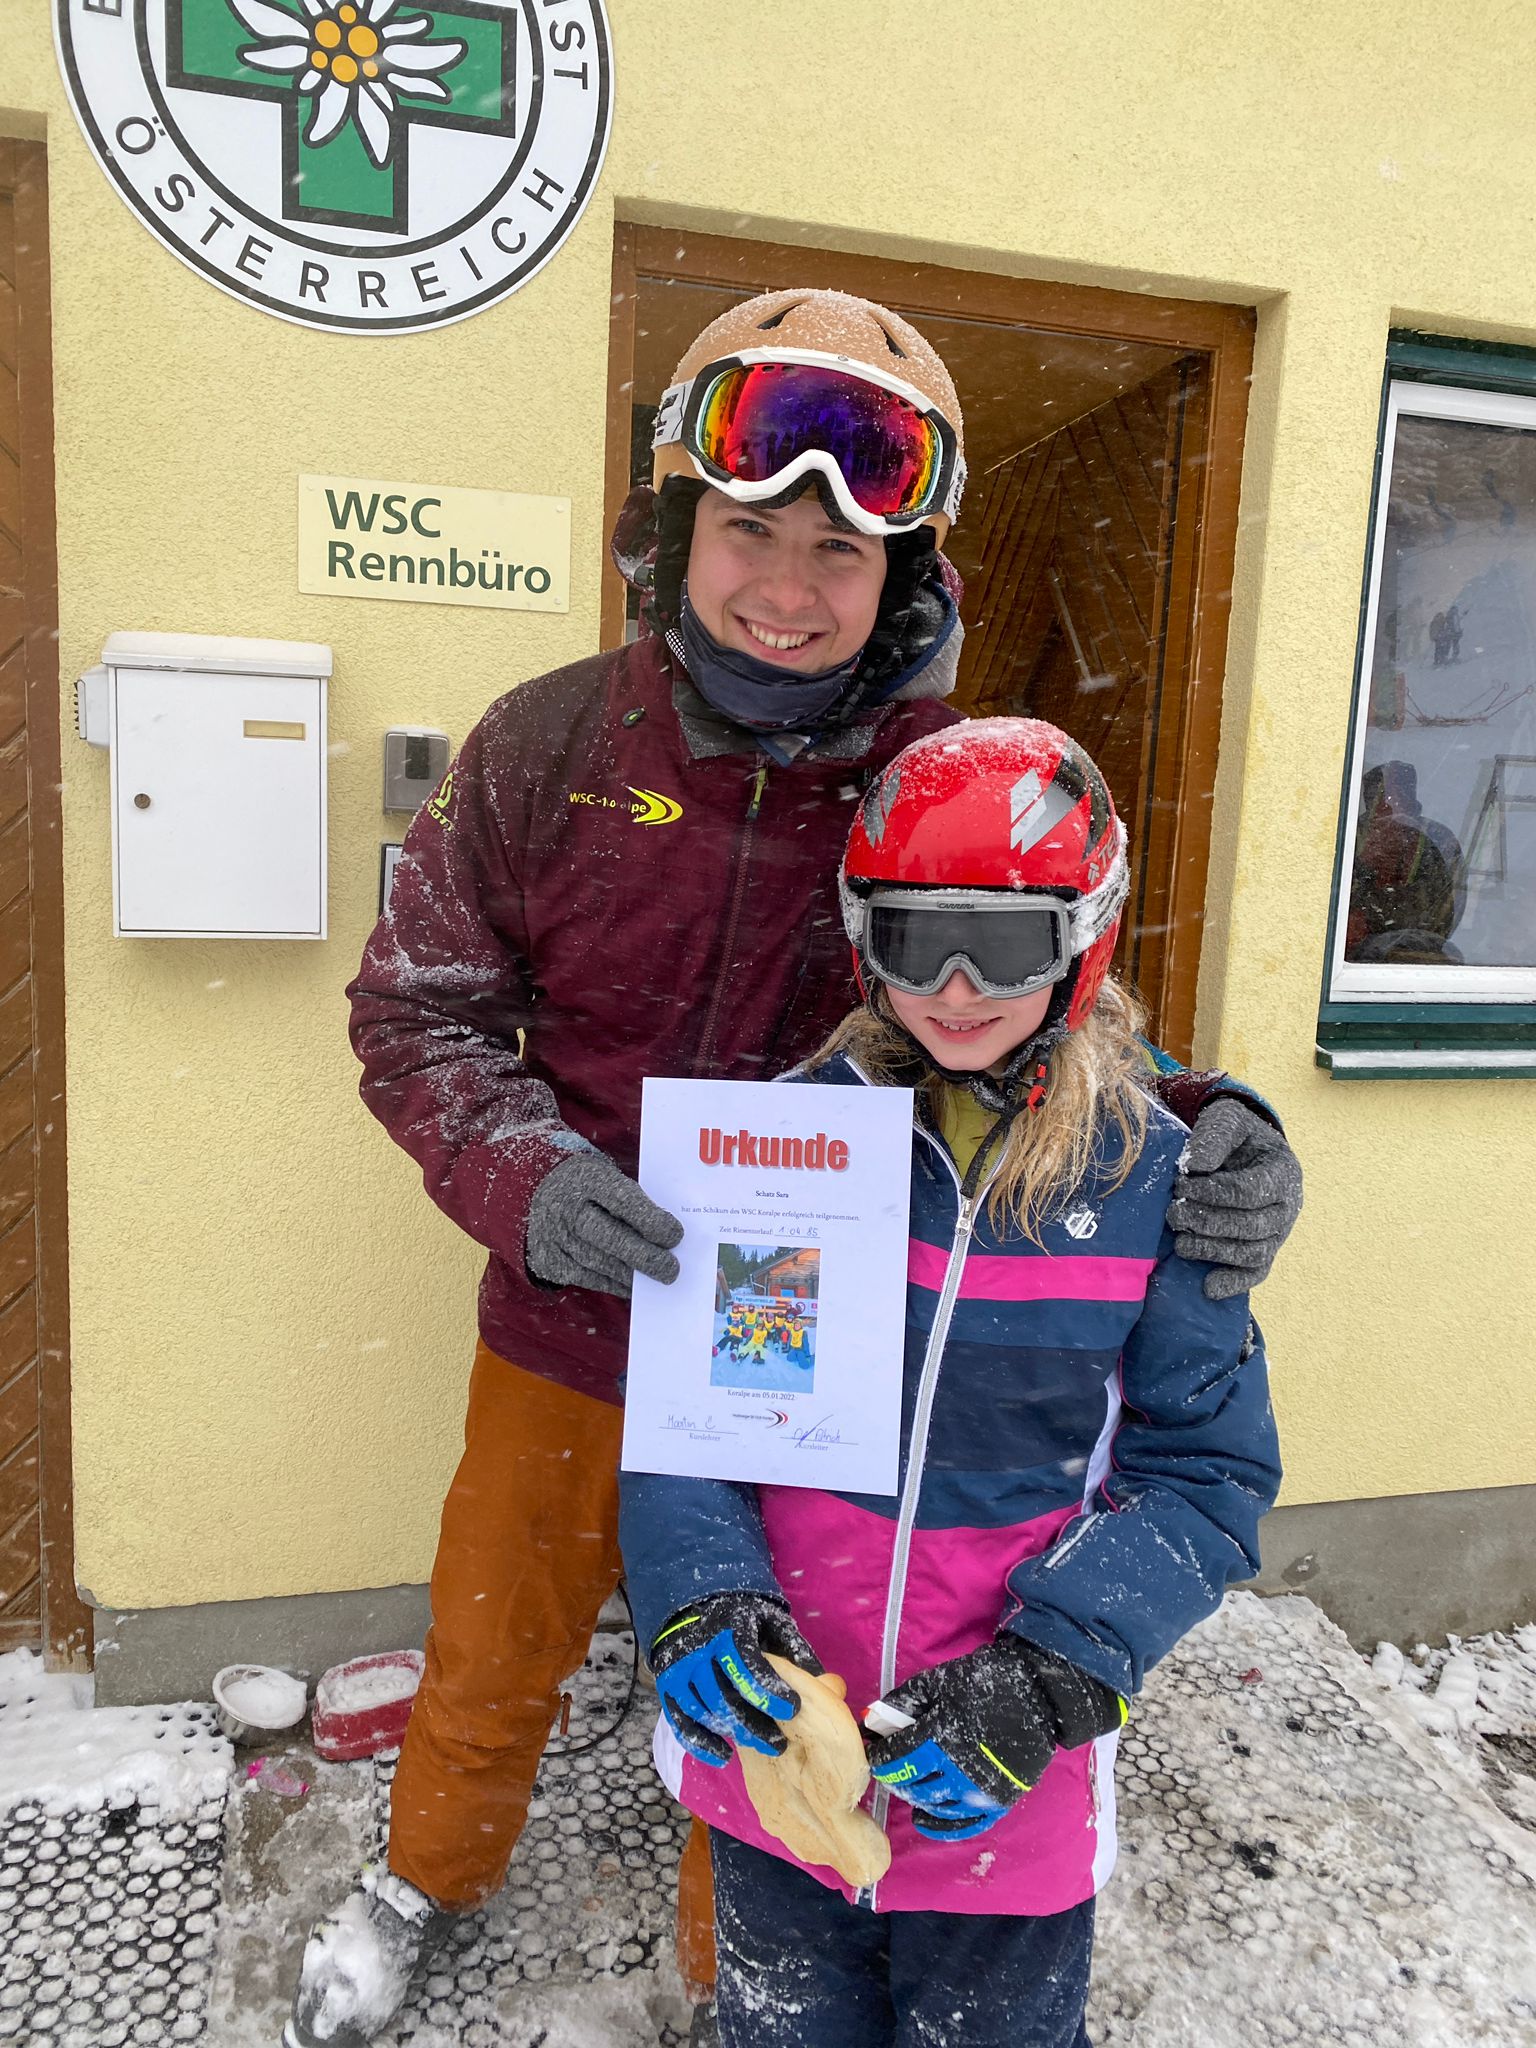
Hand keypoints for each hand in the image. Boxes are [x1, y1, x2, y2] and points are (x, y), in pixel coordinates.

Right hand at [525, 1150, 683, 1296]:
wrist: (535, 1189)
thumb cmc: (588, 1185)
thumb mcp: (607, 1176)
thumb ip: (633, 1201)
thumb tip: (667, 1237)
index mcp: (586, 1177)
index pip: (622, 1201)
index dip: (651, 1221)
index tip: (675, 1236)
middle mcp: (565, 1207)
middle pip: (608, 1237)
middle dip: (644, 1257)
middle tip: (671, 1270)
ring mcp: (553, 1236)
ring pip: (598, 1263)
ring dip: (632, 1275)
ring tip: (658, 1279)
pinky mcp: (547, 1260)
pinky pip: (586, 1278)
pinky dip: (613, 1284)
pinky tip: (633, 1286)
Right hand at [649, 1593, 822, 1768]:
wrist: (694, 1605)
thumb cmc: (743, 1619)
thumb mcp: (770, 1621)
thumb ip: (794, 1647)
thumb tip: (821, 1678)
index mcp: (729, 1629)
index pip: (747, 1664)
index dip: (769, 1689)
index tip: (793, 1708)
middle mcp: (700, 1650)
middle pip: (724, 1695)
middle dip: (753, 1723)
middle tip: (779, 1744)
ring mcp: (680, 1670)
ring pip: (703, 1710)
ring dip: (733, 1732)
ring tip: (762, 1746)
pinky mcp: (668, 1688)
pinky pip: (680, 1722)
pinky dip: (700, 1743)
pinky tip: (724, 1755)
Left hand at [865, 1636, 1123, 1840]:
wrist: (1038, 1694)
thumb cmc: (983, 1682)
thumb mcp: (938, 1682)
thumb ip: (903, 1703)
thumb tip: (870, 1722)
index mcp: (940, 1737)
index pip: (896, 1758)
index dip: (879, 1757)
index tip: (872, 1753)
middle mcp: (957, 1771)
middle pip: (911, 1785)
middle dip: (895, 1776)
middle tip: (890, 1767)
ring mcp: (979, 1792)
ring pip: (934, 1806)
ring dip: (915, 1797)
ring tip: (909, 1785)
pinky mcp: (998, 1803)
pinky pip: (963, 1825)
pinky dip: (940, 1826)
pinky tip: (924, 1818)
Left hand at [1168, 1099, 1302, 1300]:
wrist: (1246, 1151)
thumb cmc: (1235, 1136)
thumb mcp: (1226, 1120)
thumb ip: (1214, 1136)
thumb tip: (1198, 1166)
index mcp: (1283, 1171)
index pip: (1250, 1192)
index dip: (1213, 1193)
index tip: (1181, 1184)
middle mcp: (1288, 1206)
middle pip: (1252, 1226)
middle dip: (1208, 1222)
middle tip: (1173, 1213)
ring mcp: (1279, 1232)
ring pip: (1253, 1253)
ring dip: (1213, 1250)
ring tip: (1180, 1242)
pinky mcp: (1266, 1250)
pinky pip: (1256, 1272)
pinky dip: (1234, 1282)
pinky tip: (1208, 1287)